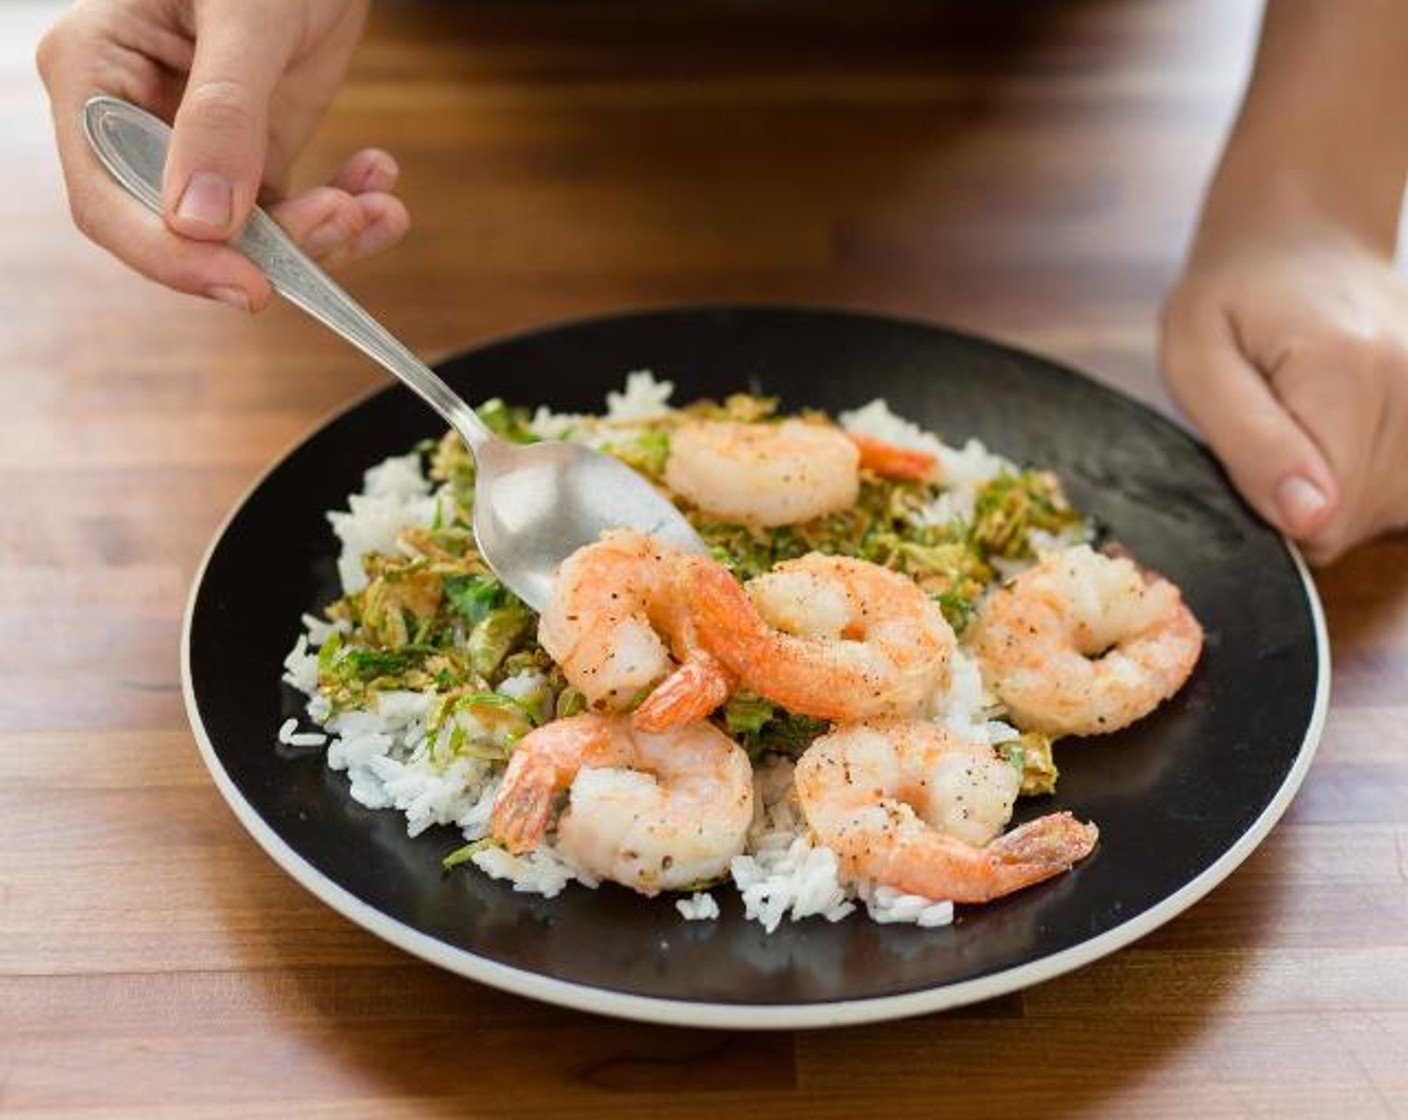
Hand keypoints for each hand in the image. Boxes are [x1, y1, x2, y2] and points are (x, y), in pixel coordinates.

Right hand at [36, 0, 409, 310]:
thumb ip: (223, 113)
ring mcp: (197, 141)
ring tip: (377, 205)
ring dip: (320, 234)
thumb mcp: (246, 16)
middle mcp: (137, 118)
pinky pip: (291, 211)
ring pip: (247, 234)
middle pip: (183, 231)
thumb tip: (200, 220)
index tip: (250, 286)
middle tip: (346, 219)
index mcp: (95, 74)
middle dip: (272, 245)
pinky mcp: (254, 150)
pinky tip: (380, 182)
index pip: (110, 201)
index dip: (174, 258)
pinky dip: (342, 210)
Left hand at [1161, 227, 1407, 563]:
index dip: (1273, 511)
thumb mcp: (1198, 365)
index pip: (1325, 521)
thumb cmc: (1229, 301)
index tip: (1249, 459)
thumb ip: (1251, 445)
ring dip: (1341, 489)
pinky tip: (1345, 433)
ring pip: (1391, 509)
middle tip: (1271, 432)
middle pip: (1360, 518)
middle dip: (1305, 502)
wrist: (1301, 239)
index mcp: (1343, 373)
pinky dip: (1374, 478)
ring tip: (1306, 424)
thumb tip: (1309, 519)